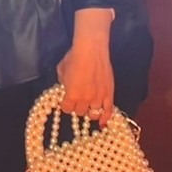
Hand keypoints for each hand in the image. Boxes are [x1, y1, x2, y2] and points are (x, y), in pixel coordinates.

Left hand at [57, 9, 114, 127]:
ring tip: (89, 103)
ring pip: (93, 114)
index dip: (66, 104)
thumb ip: (62, 81)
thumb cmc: (74, 56)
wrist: (92, 49)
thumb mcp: (61, 69)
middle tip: (78, 98)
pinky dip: (106, 118)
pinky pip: (108, 111)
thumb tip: (65, 87)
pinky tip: (103, 122)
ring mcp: (98, 98)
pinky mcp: (109, 94)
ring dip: (90, 109)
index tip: (66, 99)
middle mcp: (85, 100)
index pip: (66, 109)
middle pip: (80, 112)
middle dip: (77, 106)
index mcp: (71, 96)